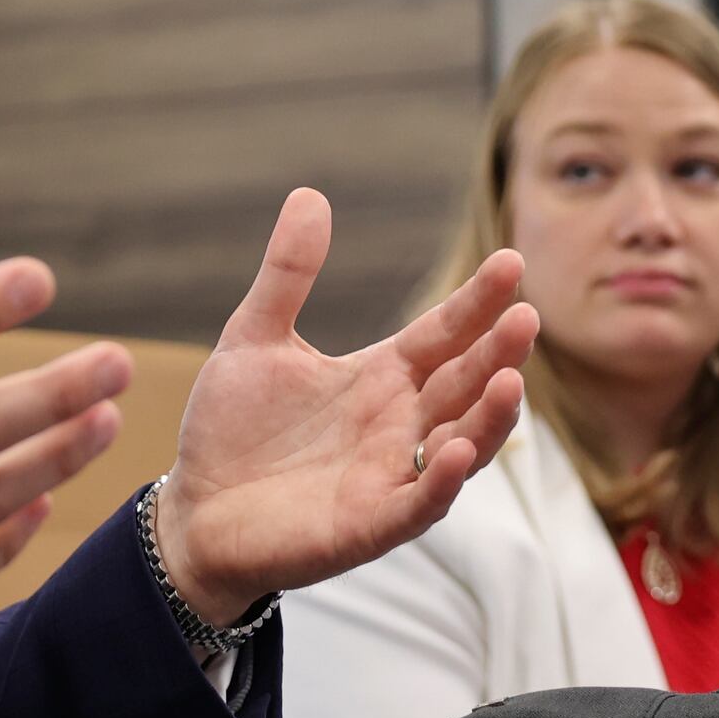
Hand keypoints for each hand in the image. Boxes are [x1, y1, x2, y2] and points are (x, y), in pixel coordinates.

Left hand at [155, 190, 535, 622]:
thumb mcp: (254, 339)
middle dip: (497, 353)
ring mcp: (391, 474)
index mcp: (381, 377)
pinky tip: (459, 451)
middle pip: (463, 382)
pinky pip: (420, 502)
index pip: (443, 333)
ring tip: (510, 381)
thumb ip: (288, 274)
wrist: (192, 510)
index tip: (510, 261)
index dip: (476, 301)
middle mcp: (400, 423)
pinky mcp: (370, 523)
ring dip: (488, 416)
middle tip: (525, 316)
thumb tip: (309, 194)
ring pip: (461, 442)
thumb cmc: (232, 430)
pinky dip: (444, 480)